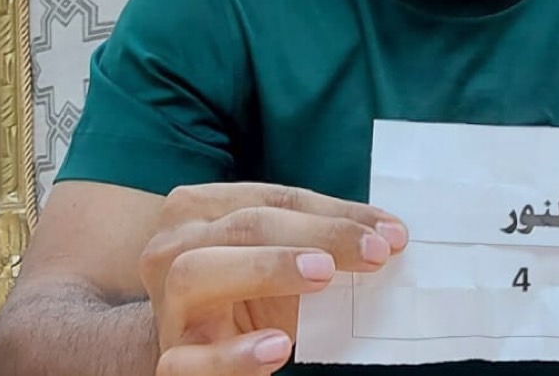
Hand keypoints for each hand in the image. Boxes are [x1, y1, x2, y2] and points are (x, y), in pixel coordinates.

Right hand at [138, 183, 407, 375]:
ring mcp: (167, 305)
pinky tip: (277, 347)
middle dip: (316, 234)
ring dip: (267, 269)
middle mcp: (172, 247)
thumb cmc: (246, 293)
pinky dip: (234, 354)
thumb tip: (388, 236)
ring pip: (197, 273)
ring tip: (323, 276)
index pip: (275, 200)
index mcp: (201, 209)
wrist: (194, 346)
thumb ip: (319, 242)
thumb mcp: (280, 258)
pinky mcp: (172, 358)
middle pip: (244, 225)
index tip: (391, 233)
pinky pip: (186, 359)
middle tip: (372, 252)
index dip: (336, 213)